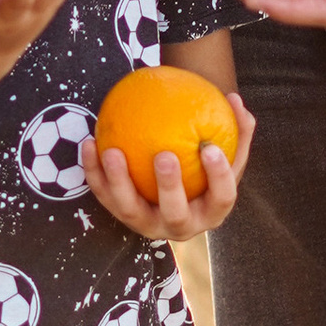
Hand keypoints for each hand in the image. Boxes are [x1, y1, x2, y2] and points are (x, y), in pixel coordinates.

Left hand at [86, 93, 255, 239]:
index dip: (218, 176)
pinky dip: (94, 171)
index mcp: (211, 212)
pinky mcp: (121, 217)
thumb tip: (234, 99)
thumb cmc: (205, 167)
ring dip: (118, 181)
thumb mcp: (226, 152)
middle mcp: (180, 226)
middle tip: (164, 155)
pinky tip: (90, 143)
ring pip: (130, 210)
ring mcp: (148, 224)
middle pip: (175, 213)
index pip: (222, 198)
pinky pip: (104, 195)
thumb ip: (235, 129)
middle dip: (169, 187)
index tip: (210, 147)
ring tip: (112, 150)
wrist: (177, 192)